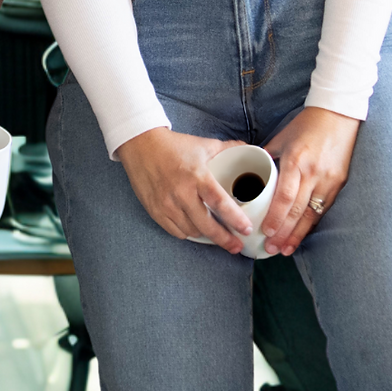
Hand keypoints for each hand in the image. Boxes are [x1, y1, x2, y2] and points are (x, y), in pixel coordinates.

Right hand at [116, 128, 253, 254]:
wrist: (140, 144)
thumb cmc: (174, 145)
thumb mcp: (203, 145)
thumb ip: (228, 149)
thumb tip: (251, 150)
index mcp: (196, 175)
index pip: (219, 203)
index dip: (235, 219)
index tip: (246, 230)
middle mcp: (181, 192)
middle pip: (206, 225)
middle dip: (224, 239)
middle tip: (237, 246)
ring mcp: (166, 204)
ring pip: (191, 231)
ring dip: (205, 235)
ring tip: (216, 235)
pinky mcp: (155, 210)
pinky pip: (175, 231)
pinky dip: (187, 232)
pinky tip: (195, 229)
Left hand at [262, 107, 359, 255]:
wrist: (337, 116)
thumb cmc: (305, 125)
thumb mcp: (281, 138)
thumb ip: (266, 158)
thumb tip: (248, 173)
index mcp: (296, 161)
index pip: (285, 196)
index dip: (276, 217)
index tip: (265, 232)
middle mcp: (313, 174)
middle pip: (298, 211)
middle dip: (284, 233)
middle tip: (271, 249)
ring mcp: (328, 181)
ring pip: (312, 215)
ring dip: (298, 234)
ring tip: (285, 250)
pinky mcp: (339, 184)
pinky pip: (323, 209)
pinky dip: (311, 224)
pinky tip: (301, 235)